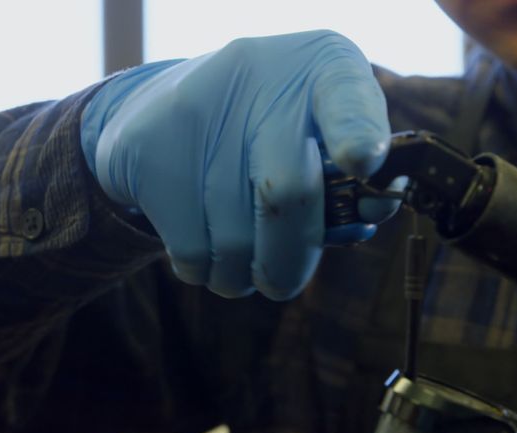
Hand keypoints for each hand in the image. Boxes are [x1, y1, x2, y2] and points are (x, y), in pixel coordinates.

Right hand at [81, 30, 393, 299]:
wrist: (157, 107)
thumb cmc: (266, 138)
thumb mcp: (317, 138)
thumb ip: (350, 181)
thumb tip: (370, 215)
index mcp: (320, 66)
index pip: (347, 95)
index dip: (358, 132)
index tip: (363, 163)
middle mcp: (258, 72)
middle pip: (286, 192)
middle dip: (290, 260)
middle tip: (281, 283)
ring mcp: (194, 105)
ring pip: (234, 239)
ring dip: (241, 275)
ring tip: (238, 259)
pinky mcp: (146, 146)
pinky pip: (190, 249)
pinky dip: (203, 271)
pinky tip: (203, 249)